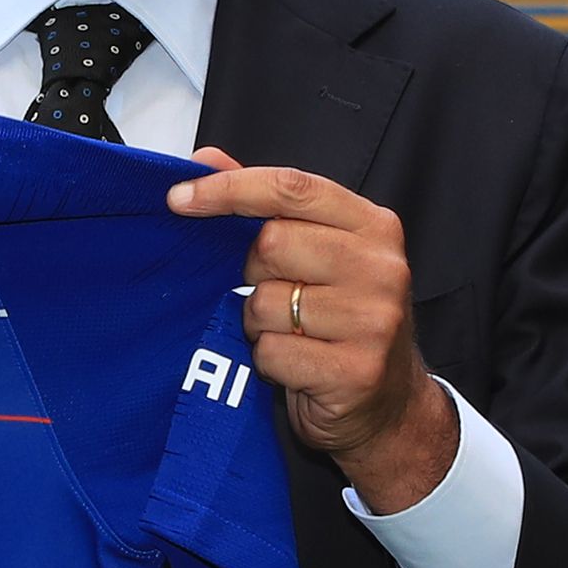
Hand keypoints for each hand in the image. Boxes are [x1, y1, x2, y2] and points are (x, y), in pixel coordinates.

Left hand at [167, 146, 457, 514]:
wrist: (390, 407)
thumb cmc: (341, 322)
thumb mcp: (318, 256)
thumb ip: (266, 206)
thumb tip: (204, 160)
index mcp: (373, 226)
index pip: (291, 188)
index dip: (228, 189)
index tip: (177, 198)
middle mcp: (381, 267)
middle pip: (270, 245)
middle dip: (253, 274)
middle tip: (276, 295)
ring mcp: (374, 319)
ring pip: (265, 303)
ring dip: (258, 324)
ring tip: (292, 334)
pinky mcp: (356, 370)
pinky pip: (272, 352)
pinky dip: (269, 362)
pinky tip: (298, 366)